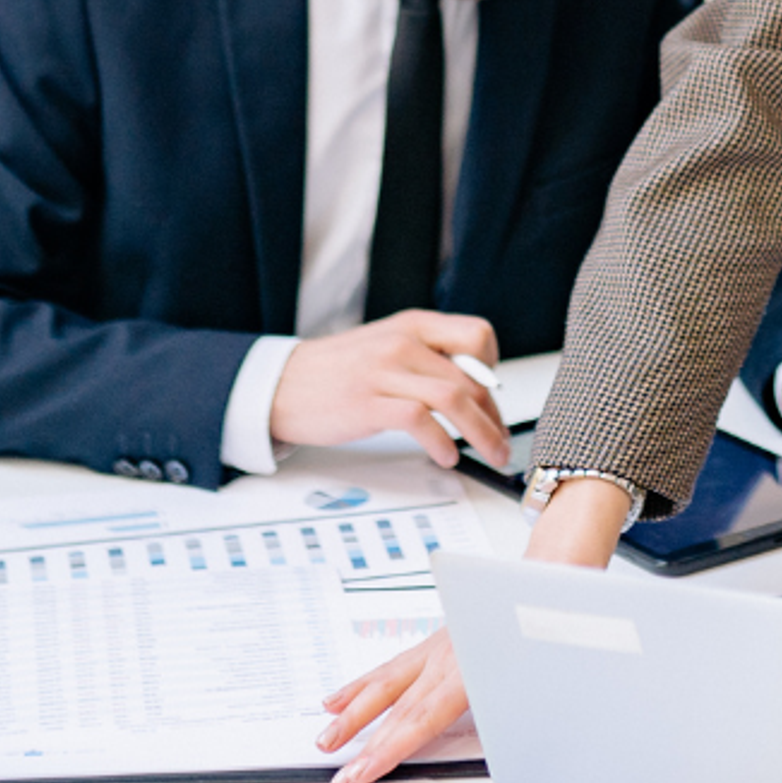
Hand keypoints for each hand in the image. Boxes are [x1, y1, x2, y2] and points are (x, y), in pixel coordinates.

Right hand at [274, 311, 505, 467]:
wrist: (281, 385)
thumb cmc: (336, 372)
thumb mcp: (387, 348)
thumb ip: (427, 358)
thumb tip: (473, 386)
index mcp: (413, 325)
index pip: (478, 335)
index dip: (493, 370)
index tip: (492, 399)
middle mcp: (403, 342)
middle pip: (472, 377)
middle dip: (494, 417)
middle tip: (500, 441)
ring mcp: (385, 371)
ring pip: (454, 398)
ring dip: (481, 433)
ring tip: (489, 454)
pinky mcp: (368, 403)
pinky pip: (420, 420)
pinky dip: (442, 443)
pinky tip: (447, 456)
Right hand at [316, 473, 625, 782]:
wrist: (549, 578)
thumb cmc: (547, 627)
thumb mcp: (542, 679)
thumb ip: (513, 715)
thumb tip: (509, 752)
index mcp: (470, 668)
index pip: (420, 719)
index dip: (387, 750)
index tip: (360, 774)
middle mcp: (446, 656)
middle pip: (398, 707)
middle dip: (364, 745)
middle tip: (339, 776)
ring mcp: (436, 647)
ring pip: (386, 683)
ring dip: (353, 714)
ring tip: (326, 737)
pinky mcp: (434, 643)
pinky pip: (391, 667)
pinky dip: (362, 684)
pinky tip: (339, 698)